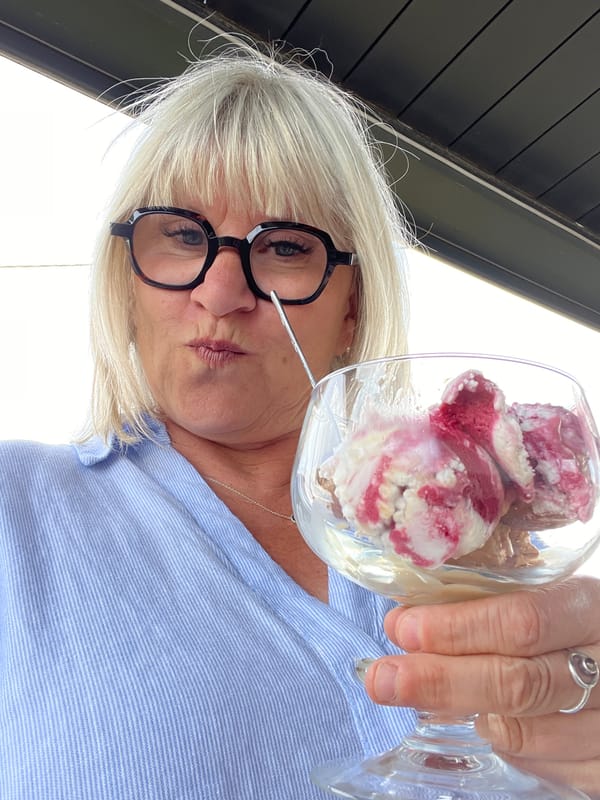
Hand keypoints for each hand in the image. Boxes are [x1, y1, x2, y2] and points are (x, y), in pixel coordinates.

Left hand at [364, 575, 599, 798]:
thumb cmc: (572, 622)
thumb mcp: (550, 594)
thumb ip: (492, 604)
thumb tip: (407, 625)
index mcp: (591, 608)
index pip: (522, 621)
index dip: (456, 629)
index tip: (403, 628)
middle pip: (518, 684)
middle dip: (440, 680)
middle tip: (383, 678)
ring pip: (526, 733)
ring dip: (461, 714)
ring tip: (420, 693)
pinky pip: (544, 767)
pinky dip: (502, 745)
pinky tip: (479, 720)